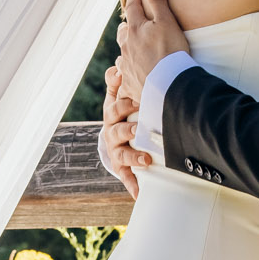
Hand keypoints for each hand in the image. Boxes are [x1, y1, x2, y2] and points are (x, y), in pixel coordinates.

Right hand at [97, 62, 148, 198]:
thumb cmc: (126, 111)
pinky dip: (132, 185)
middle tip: (140, 130)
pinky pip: (126, 177)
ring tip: (146, 161)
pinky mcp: (122, 167)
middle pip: (116, 131)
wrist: (121, 136)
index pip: (114, 107)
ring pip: (121, 155)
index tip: (137, 101)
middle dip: (128, 131)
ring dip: (133, 158)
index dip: (123, 104)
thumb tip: (116, 66)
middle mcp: (111, 133)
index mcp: (113, 113)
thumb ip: (120, 81)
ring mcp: (116, 151)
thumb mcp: (122, 94)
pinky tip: (138, 192)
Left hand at [116, 0, 189, 97]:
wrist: (169, 86)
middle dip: (128, 24)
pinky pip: (125, 76)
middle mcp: (127, 46)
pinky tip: (132, 74)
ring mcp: (127, 66)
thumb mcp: (166, 21)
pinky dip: (128, 72)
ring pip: (123, 53)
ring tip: (132, 48)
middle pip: (124, 32)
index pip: (132, 7)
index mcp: (135, 29)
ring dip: (127, 48)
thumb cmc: (170, 51)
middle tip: (131, 22)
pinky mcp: (130, 84)